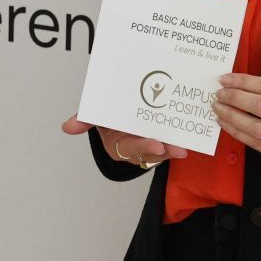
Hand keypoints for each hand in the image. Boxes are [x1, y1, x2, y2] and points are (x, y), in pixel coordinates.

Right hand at [61, 115, 188, 169]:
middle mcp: (136, 147)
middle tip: (177, 149)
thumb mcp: (95, 117)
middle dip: (165, 151)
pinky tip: (192, 131)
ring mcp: (151, 142)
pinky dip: (183, 135)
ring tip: (187, 145)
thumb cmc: (109, 115)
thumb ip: (85, 119)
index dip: (143, 147)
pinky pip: (173, 137)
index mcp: (118, 145)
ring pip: (165, 147)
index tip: (157, 146)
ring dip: (176, 146)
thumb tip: (68, 127)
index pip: (131, 148)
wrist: (119, 109)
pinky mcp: (164, 137)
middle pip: (151, 152)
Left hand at [213, 74, 260, 171]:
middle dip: (235, 98)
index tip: (228, 79)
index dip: (245, 82)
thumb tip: (245, 85)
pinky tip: (227, 124)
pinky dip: (238, 132)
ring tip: (218, 108)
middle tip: (220, 93)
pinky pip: (256, 144)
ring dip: (232, 116)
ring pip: (256, 128)